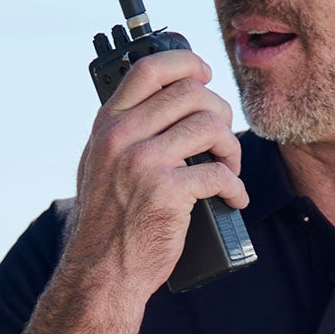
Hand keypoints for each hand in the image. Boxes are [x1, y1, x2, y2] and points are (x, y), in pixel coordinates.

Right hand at [65, 48, 247, 298]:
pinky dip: (236, 188)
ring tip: (229, 169)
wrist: (102, 271)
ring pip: (211, 127)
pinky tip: (234, 199)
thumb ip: (122, 133)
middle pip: (191, 94)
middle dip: (220, 113)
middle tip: (223, 139)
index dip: (186, 62)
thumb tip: (161, 103)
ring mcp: (144, 163)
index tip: (206, 73)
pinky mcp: (167, 192)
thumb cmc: (108, 223)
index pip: (149, 68)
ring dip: (231, 148)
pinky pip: (219, 174)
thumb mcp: (98, 165)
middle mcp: (122, 137)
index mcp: (107, 124)